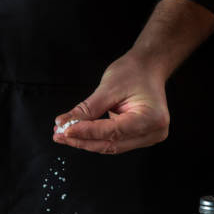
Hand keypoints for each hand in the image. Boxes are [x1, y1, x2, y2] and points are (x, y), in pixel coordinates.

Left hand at [53, 52, 169, 153]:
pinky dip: (94, 138)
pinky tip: (76, 132)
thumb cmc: (135, 72)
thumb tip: (65, 123)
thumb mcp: (109, 87)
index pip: (113, 131)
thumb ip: (88, 109)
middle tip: (59, 135)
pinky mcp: (138, 137)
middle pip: (111, 144)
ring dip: (85, 141)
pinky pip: (114, 142)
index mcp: (152, 118)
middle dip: (82, 140)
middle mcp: (153, 132)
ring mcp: (147, 137)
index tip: (66, 130)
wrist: (148, 68)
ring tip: (63, 134)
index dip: (87, 132)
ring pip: (111, 146)